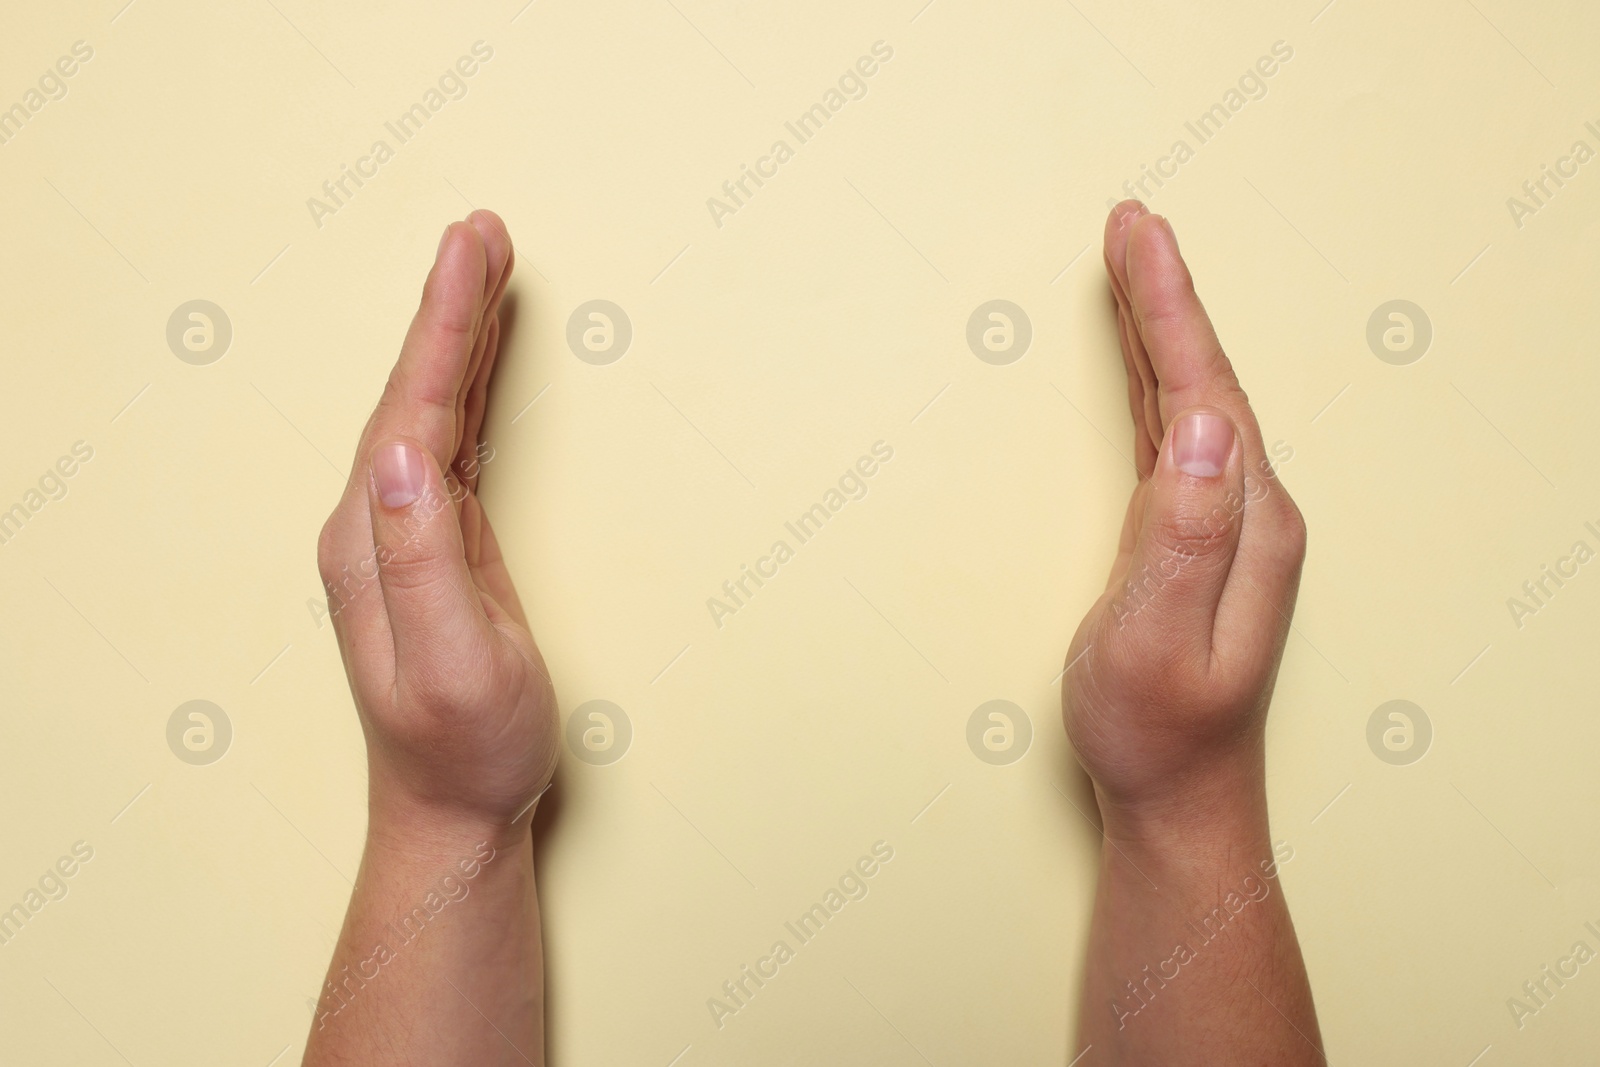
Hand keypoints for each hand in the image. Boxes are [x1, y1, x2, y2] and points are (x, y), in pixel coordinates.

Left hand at [316, 210, 556, 836]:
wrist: (454, 808)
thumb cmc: (464, 747)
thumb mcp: (454, 661)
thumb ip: (421, 556)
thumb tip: (401, 450)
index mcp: (372, 541)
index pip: (410, 409)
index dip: (442, 325)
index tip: (469, 249)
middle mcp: (374, 524)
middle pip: (415, 390)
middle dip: (449, 304)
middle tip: (483, 229)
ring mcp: (402, 532)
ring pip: (432, 406)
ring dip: (459, 332)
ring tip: (486, 263)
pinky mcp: (437, 543)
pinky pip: (455, 440)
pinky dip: (472, 384)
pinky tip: (485, 355)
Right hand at [1062, 201, 1306, 839]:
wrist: (1179, 802)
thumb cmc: (1159, 733)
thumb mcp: (1159, 640)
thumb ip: (1183, 534)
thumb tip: (1205, 426)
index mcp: (1248, 524)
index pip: (1206, 390)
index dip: (1169, 309)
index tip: (1138, 236)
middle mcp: (1250, 513)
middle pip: (1205, 378)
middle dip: (1165, 296)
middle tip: (1131, 222)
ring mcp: (1227, 526)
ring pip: (1192, 400)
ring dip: (1159, 330)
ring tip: (1131, 266)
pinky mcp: (1196, 540)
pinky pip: (1174, 436)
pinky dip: (1152, 383)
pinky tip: (1138, 363)